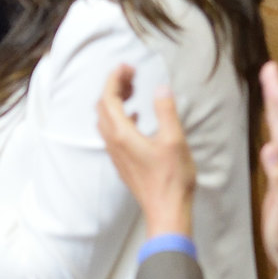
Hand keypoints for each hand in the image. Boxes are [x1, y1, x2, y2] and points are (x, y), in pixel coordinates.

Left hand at [96, 66, 195, 238]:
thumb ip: (166, 111)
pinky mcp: (122, 162)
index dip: (114, 79)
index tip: (127, 66)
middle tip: (132, 75)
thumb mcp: (174, 140)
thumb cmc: (172, 178)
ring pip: (105, 120)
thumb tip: (161, 88)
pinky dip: (118, 117)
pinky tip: (135, 117)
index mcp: (122, 134)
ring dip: (114, 102)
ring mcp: (116, 154)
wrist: (167, 212)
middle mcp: (113, 143)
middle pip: (102, 107)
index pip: (108, 98)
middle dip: (113, 87)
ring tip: (133, 92)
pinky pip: (111, 132)